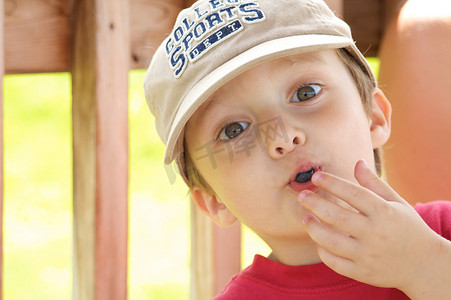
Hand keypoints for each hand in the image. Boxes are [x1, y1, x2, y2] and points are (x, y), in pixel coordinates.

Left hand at [298, 160, 450, 296]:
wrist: (425, 265)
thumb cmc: (408, 228)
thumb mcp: (397, 202)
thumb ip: (375, 183)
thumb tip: (357, 162)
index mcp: (384, 213)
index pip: (354, 194)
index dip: (333, 184)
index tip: (316, 177)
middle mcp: (375, 234)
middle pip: (338, 217)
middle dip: (315, 204)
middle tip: (302, 195)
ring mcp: (368, 255)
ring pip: (332, 241)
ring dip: (314, 228)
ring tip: (306, 217)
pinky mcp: (363, 273)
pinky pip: (335, 263)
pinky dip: (323, 251)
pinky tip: (318, 240)